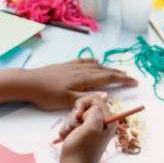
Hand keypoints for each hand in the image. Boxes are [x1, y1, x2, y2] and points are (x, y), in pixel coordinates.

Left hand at [22, 59, 136, 110]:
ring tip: (117, 71)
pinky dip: (93, 62)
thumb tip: (107, 95)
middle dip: (119, 74)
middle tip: (131, 77)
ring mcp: (73, 66)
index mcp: (84, 79)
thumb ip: (87, 98)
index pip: (108, 78)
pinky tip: (95, 61)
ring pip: (96, 66)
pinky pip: (85, 62)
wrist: (29, 82)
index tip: (134, 81)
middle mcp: (81, 70)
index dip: (122, 79)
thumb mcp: (67, 101)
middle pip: (105, 70)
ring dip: (108, 68)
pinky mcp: (66, 65)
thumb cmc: (47, 95)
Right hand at [57, 94, 111, 162]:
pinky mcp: (80, 133)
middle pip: (84, 106)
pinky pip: (71, 123)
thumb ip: (95, 110)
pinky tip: (67, 138)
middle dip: (75, 116)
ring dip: (69, 124)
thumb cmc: (82, 149)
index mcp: (108, 120)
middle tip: (75, 128)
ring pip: (75, 115)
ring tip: (71, 135)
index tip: (78, 115)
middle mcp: (100, 123)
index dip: (84, 104)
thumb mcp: (91, 126)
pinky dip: (67, 130)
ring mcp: (90, 128)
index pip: (95, 99)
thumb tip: (96, 102)